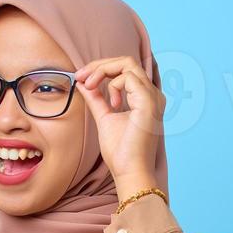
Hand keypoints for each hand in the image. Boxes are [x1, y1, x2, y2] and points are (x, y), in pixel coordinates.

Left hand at [73, 56, 164, 196]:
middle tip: (80, 76)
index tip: (80, 77)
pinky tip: (110, 103)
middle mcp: (152, 94)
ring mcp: (152, 97)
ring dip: (102, 71)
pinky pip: (128, 77)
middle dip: (99, 65)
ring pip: (128, 63)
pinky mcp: (148, 102)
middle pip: (126, 61)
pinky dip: (112, 84)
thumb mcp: (104, 118)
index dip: (101, 68)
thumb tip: (84, 83)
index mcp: (144, 97)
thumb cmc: (121, 152)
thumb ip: (96, 100)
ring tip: (89, 86)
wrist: (130, 171)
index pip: (125, 69)